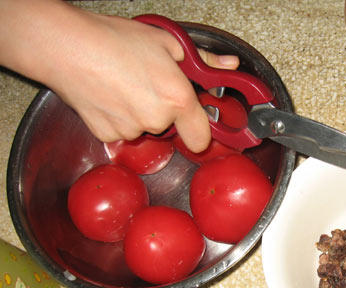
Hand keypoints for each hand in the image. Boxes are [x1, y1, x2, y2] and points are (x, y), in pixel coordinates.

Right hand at [0, 0, 238, 151]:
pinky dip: (119, 117)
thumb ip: (203, 60)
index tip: (196, 122)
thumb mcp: (167, 42)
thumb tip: (227, 65)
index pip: (201, 138)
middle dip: (165, 109)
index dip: (200, 130)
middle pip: (169, 127)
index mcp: (177, 99)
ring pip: (144, 127)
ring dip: (140, 112)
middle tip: (151, 83)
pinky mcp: (107, 134)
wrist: (66, 46)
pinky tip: (110, 95)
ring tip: (126, 84)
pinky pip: (122, 130)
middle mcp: (156, 120)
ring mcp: (130, 130)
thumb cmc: (114, 40)